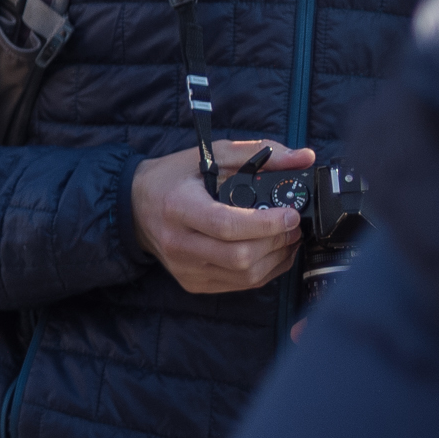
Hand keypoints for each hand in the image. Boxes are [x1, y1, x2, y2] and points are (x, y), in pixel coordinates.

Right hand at [131, 142, 309, 292]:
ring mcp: (185, 268)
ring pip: (245, 275)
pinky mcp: (193, 283)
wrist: (135, 207)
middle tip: (293, 225)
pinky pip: (240, 285)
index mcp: (178, 207)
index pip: (226, 225)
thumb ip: (258, 153)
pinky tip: (271, 251)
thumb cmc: (173, 178)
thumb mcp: (210, 155)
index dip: (265, 224)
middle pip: (240, 257)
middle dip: (277, 241)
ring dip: (276, 257)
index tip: (290, 214)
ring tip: (286, 237)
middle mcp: (178, 243)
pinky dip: (265, 270)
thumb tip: (303, 157)